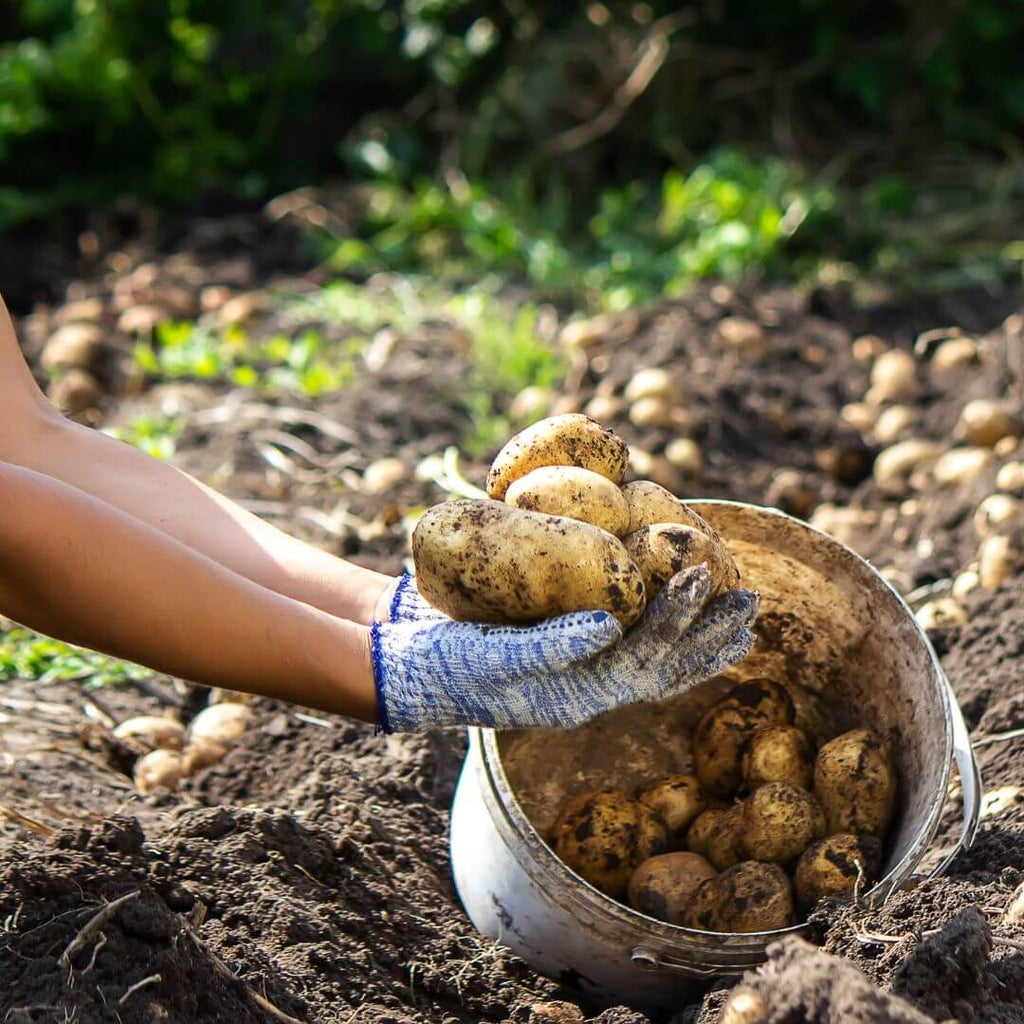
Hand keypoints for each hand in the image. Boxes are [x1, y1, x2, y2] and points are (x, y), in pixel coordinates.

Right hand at [372, 567, 757, 731]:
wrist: (411, 669)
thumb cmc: (448, 662)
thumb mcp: (494, 654)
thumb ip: (551, 645)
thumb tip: (610, 626)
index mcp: (579, 698)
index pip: (646, 661)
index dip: (678, 620)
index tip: (703, 575)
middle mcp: (590, 693)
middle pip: (666, 668)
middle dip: (709, 635)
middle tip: (753, 602)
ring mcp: (582, 676)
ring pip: (658, 661)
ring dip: (700, 638)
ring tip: (740, 616)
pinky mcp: (570, 654)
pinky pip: (632, 645)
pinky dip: (664, 628)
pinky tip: (678, 610)